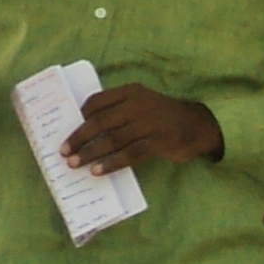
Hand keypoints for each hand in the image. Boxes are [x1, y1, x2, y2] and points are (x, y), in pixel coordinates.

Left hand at [62, 82, 223, 173]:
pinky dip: (111, 163)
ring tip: (75, 164)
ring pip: (112, 139)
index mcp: (131, 92)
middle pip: (100, 121)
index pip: (97, 101)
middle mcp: (138, 105)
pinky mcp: (159, 142)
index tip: (68, 130)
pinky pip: (130, 154)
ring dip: (90, 153)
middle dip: (79, 138)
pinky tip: (98, 171)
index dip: (79, 116)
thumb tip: (85, 131)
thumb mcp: (142, 104)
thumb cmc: (163, 117)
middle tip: (64, 152)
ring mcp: (149, 123)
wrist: (199, 125)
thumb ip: (119, 111)